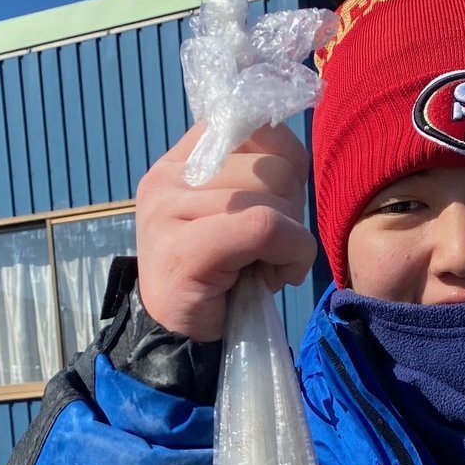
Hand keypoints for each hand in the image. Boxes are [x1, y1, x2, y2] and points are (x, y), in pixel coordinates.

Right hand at [134, 121, 316, 341]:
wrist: (178, 340)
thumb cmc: (219, 279)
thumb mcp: (238, 217)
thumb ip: (258, 179)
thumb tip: (296, 160)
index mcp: (182, 159)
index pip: (251, 123)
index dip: (287, 163)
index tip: (283, 205)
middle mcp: (169, 176)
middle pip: (270, 165)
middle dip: (292, 210)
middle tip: (274, 249)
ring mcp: (168, 210)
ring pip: (271, 197)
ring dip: (291, 239)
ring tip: (268, 266)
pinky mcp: (183, 248)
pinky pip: (264, 228)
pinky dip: (290, 253)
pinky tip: (277, 278)